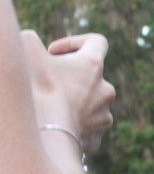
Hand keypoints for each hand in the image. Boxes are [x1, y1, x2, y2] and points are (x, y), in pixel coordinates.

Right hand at [21, 30, 114, 153]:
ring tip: (54, 105)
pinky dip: (74, 123)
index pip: (97, 42)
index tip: (53, 52)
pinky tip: (58, 124)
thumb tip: (31, 41)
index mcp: (94, 65)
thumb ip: (31, 39)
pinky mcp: (99, 134)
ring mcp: (105, 113)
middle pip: (91, 75)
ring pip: (90, 102)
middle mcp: (106, 89)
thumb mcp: (28, 52)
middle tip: (48, 82)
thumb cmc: (41, 89)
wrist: (50, 131)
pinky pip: (87, 126)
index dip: (75, 42)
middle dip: (71, 76)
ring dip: (75, 100)